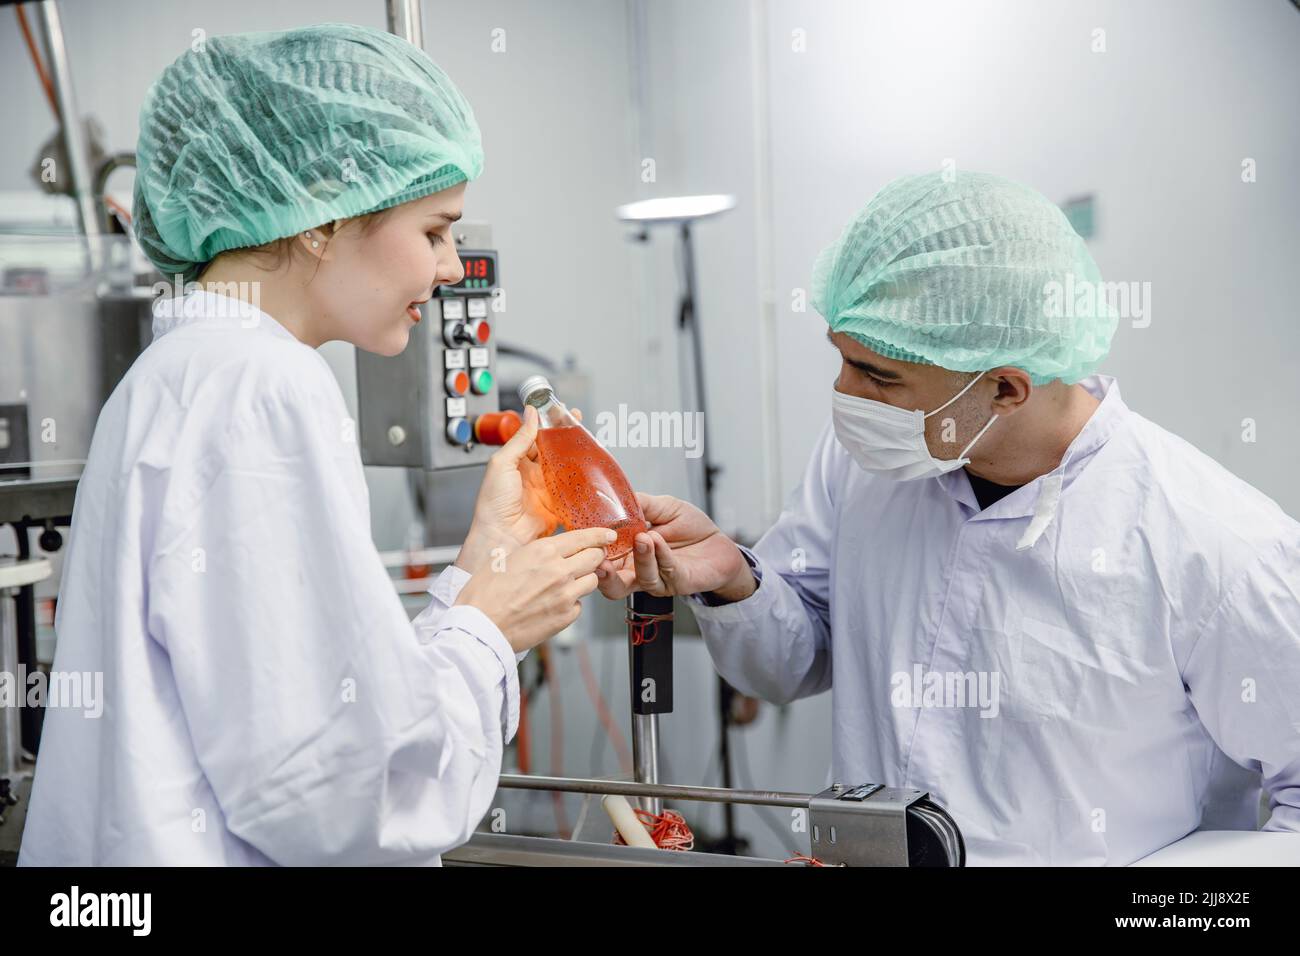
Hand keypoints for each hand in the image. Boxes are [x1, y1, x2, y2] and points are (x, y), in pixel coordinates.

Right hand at [455, 526, 613, 652]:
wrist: (480, 626)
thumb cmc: (485, 594)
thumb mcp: (508, 558)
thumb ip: (536, 552)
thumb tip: (552, 550)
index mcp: (543, 551)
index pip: (585, 537)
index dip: (600, 536)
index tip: (608, 536)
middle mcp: (559, 571)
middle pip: (596, 557)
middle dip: (593, 557)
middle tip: (585, 560)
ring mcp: (565, 595)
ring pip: (592, 581)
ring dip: (582, 580)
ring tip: (563, 585)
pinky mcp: (566, 617)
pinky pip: (580, 605)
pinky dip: (572, 604)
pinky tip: (553, 605)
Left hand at [456, 405, 584, 573]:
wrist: (502, 538)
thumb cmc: (493, 504)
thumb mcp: (502, 464)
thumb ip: (519, 439)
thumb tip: (530, 414)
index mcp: (516, 463)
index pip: (535, 437)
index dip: (548, 423)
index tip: (561, 410)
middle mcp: (532, 475)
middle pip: (553, 450)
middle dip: (566, 436)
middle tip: (578, 421)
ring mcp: (546, 490)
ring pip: (565, 468)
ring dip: (576, 455)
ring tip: (588, 440)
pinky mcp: (557, 506)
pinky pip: (572, 491)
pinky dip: (581, 481)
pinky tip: (589, 471)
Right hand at [593, 493, 754, 601]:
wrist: (720, 544)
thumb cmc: (691, 529)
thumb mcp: (663, 507)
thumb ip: (641, 504)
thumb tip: (617, 497)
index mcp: (628, 554)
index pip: (602, 558)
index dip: (591, 551)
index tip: (585, 537)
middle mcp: (638, 571)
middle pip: (612, 583)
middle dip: (603, 573)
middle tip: (599, 557)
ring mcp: (658, 579)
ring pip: (640, 578)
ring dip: (640, 557)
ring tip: (642, 537)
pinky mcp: (678, 582)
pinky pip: (666, 571)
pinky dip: (661, 554)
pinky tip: (658, 540)